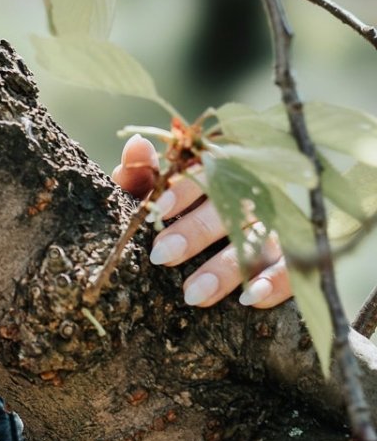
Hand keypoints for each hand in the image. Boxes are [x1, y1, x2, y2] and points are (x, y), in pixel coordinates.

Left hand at [110, 134, 290, 308]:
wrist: (235, 255)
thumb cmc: (181, 213)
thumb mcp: (160, 192)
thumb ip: (144, 172)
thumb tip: (136, 143)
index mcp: (224, 175)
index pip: (209, 174)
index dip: (184, 190)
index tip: (159, 209)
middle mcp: (257, 194)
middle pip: (231, 209)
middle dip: (195, 231)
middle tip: (162, 255)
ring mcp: (283, 223)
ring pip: (258, 242)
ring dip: (226, 268)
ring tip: (193, 294)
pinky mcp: (303, 253)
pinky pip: (295, 266)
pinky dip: (275, 280)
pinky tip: (251, 297)